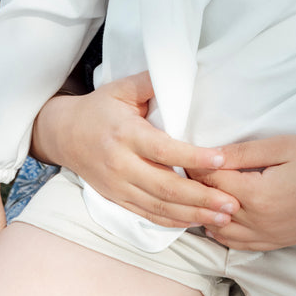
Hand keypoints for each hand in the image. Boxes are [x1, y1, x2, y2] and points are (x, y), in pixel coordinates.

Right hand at [32, 72, 239, 229]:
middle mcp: (120, 164)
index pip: (162, 150)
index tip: (221, 159)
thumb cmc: (99, 108)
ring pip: (158, 206)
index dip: (192, 157)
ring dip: (193, 215)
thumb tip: (182, 73)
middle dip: (200, 197)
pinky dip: (173, 221)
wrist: (63, 134)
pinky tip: (196, 222)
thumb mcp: (121, 88)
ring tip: (223, 217)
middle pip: (164, 187)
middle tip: (232, 202)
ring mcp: (117, 186)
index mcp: (125, 134)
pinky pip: (147, 214)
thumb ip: (151, 83)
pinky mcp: (116, 199)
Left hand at [195, 133, 295, 250]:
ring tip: (202, 193)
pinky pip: (239, 245)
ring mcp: (269, 237)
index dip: (195, 167)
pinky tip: (220, 216)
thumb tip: (208, 156)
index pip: (211, 184)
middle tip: (188, 170)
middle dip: (196, 190)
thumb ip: (242, 154)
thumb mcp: (282, 146)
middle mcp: (259, 223)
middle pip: (211, 210)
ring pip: (221, 233)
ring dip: (207, 214)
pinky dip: (223, 232)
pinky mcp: (278, 242)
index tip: (185, 155)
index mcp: (257, 196)